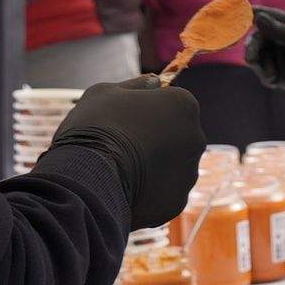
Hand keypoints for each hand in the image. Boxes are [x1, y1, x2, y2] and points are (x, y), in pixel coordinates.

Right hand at [45, 76, 206, 226]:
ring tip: (119, 170)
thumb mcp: (106, 92)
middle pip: (175, 136)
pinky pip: (161, 194)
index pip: (171, 104)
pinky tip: (123, 190)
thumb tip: (156, 81)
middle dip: (153, 139)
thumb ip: (137, 85)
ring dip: (152, 167)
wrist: (87, 179)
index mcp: (184, 106)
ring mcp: (188, 173)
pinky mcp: (176, 203)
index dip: (145, 110)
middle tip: (119, 145)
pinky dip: (147, 193)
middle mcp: (197, 139)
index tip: (123, 119)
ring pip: (170, 167)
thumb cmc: (95, 127)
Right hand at [244, 3, 284, 115]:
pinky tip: (274, 79)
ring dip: (257, 62)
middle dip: (252, 45)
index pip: (268, 15)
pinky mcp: (283, 76)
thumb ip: (280, 31)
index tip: (234, 15)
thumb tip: (257, 16)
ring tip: (267, 71)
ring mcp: (283, 58)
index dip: (251, 14)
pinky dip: (265, 74)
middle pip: (258, 37)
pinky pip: (264, 72)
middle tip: (252, 55)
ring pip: (258, 56)